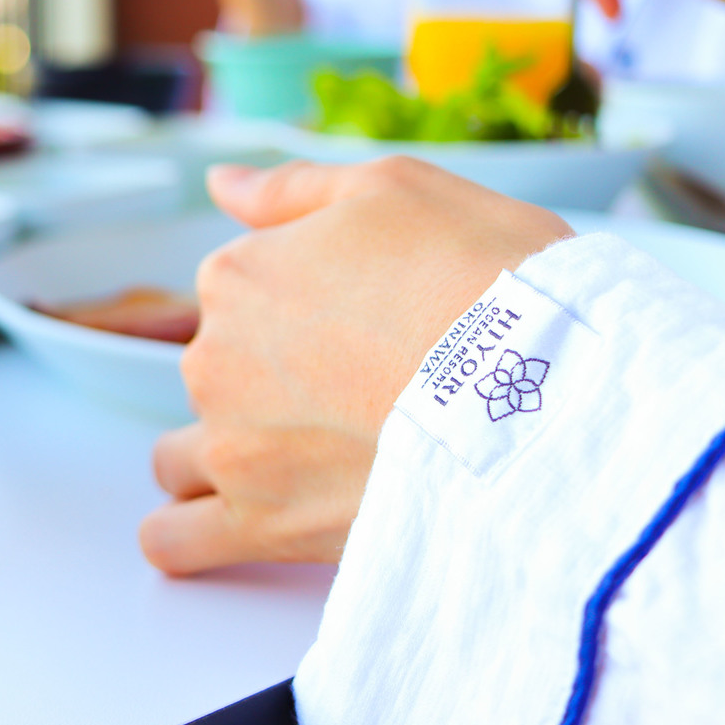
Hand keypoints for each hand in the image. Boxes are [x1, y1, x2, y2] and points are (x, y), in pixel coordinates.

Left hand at [140, 158, 571, 574]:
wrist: (548, 394)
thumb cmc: (485, 283)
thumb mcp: (395, 191)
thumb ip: (291, 191)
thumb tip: (223, 184)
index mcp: (240, 276)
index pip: (234, 294)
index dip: (294, 310)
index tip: (355, 328)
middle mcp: (216, 358)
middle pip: (215, 375)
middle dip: (265, 385)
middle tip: (356, 396)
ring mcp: (232, 444)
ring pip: (184, 458)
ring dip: (223, 461)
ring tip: (305, 468)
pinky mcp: (259, 524)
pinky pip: (175, 540)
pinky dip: (185, 536)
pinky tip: (216, 530)